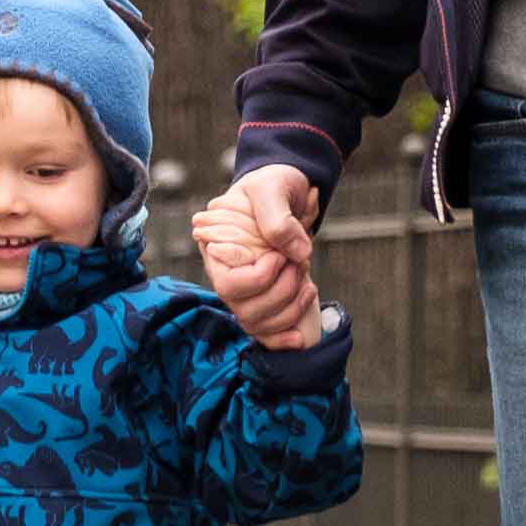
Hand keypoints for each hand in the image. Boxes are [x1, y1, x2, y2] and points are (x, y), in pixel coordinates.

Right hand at [211, 163, 324, 338]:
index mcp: (218, 250)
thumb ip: (278, 217)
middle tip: (299, 264)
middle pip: (245, 310)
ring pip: (258, 324)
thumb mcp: (272, 187)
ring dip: (290, 310)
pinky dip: (282, 340)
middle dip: (281, 292)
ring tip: (307, 282)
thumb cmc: (272, 185)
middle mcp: (228, 276)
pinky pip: (265, 335)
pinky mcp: (265, 302)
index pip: (228, 284)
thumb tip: (298, 253)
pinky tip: (300, 337)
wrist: (287, 190)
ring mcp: (246, 293)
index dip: (259, 278)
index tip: (280, 256)